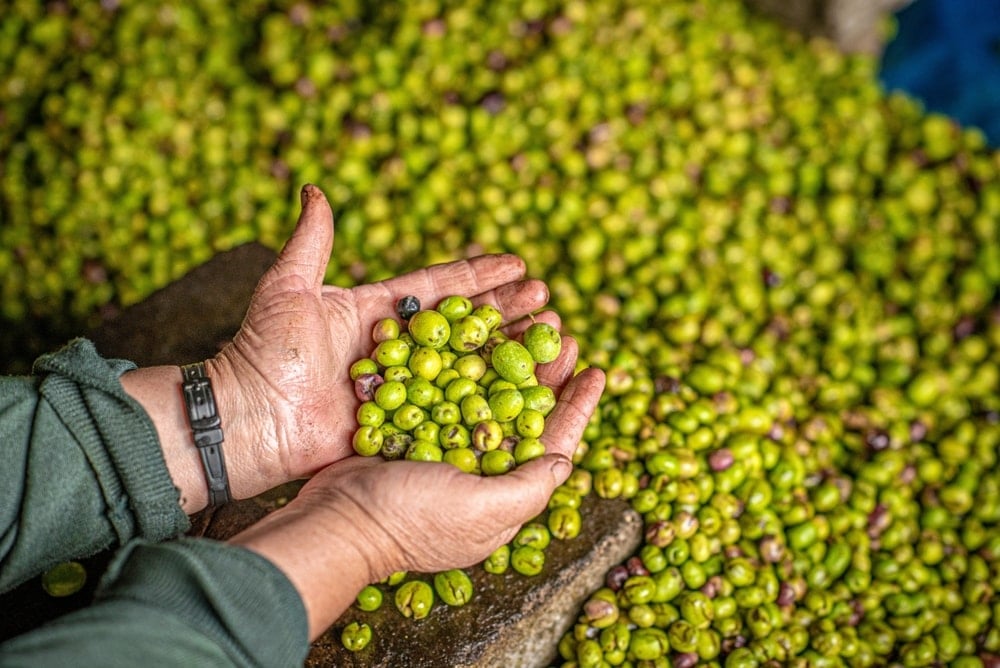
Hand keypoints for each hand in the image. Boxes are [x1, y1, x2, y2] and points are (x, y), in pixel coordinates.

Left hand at [207, 184, 555, 501]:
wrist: (250, 418)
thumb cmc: (264, 351)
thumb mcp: (288, 288)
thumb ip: (311, 242)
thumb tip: (315, 188)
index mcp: (378, 312)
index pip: (441, 287)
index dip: (481, 276)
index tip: (519, 264)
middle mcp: (399, 349)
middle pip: (465, 325)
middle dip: (508, 312)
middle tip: (548, 301)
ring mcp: (406, 388)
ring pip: (468, 366)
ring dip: (510, 353)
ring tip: (551, 338)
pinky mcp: (406, 425)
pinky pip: (454, 411)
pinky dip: (491, 403)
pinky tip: (528, 394)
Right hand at [231, 343, 605, 639]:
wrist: (334, 519)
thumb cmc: (410, 519)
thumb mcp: (481, 510)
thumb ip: (528, 486)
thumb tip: (563, 460)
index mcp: (503, 494)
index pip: (553, 444)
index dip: (578, 406)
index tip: (597, 370)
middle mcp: (479, 472)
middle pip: (523, 411)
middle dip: (544, 370)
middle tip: (558, 330)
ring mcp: (445, 450)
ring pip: (488, 393)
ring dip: (508, 356)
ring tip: (524, 321)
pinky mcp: (411, 430)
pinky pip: (447, 389)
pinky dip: (463, 360)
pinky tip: (472, 332)